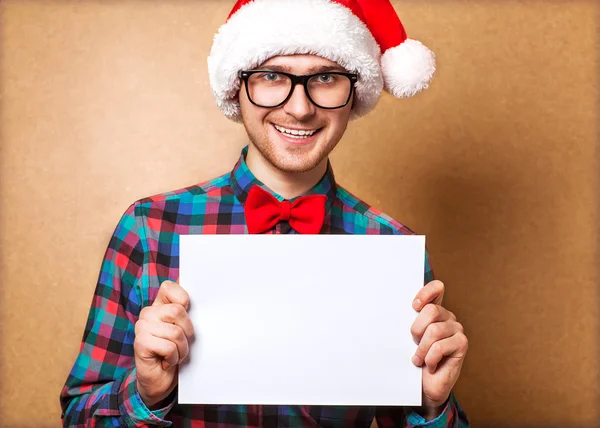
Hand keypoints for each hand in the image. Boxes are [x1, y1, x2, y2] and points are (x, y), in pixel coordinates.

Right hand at [134, 280, 194, 407]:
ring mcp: (141, 327)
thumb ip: (187, 312)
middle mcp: (148, 313)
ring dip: (181, 349)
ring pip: (175, 332)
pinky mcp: (140, 343)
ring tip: (175, 354)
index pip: (169, 287)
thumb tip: (200, 300)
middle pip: (178, 311)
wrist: (160, 381)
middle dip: (187, 332)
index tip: (186, 315)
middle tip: (181, 343)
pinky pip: (169, 347)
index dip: (183, 299)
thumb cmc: (175, 352)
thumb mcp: (184, 329)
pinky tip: (167, 361)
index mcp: (159, 305)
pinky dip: (174, 358)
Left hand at [410, 280, 467, 418]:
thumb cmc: (415, 359)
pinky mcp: (462, 344)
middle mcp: (447, 317)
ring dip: (422, 348)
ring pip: (434, 330)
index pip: (436, 288)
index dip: (426, 292)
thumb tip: (390, 309)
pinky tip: (429, 365)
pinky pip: (440, 346)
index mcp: (434, 311)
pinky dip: (430, 359)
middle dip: (417, 329)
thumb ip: (407, 321)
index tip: (414, 305)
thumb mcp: (407, 338)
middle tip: (414, 343)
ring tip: (419, 358)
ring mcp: (456, 329)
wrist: (425, 386)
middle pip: (431, 310)